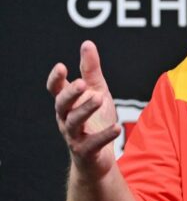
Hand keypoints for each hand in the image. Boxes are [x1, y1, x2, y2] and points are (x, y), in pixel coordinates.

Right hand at [47, 40, 120, 180]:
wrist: (98, 156)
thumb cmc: (95, 119)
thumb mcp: (96, 91)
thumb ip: (91, 70)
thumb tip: (87, 44)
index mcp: (68, 104)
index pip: (56, 90)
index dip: (56, 79)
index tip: (61, 66)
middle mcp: (66, 119)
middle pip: (62, 105)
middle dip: (70, 94)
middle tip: (82, 83)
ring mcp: (74, 136)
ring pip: (74, 123)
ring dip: (86, 110)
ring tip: (100, 98)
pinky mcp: (86, 151)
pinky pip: (93, 143)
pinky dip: (104, 136)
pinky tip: (116, 128)